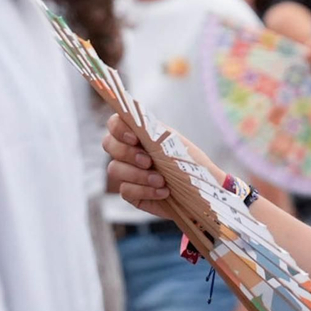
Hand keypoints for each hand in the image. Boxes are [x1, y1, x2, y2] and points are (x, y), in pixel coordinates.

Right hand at [102, 113, 223, 217]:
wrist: (201, 190)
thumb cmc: (189, 162)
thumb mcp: (173, 143)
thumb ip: (152, 132)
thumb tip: (135, 117)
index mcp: (139, 134)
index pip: (115, 123)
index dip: (119, 129)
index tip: (135, 138)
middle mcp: (129, 150)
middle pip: (108, 144)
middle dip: (127, 153)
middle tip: (148, 161)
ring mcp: (127, 172)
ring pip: (114, 169)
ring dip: (138, 175)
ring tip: (161, 180)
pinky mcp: (131, 192)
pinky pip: (125, 191)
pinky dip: (145, 191)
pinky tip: (163, 192)